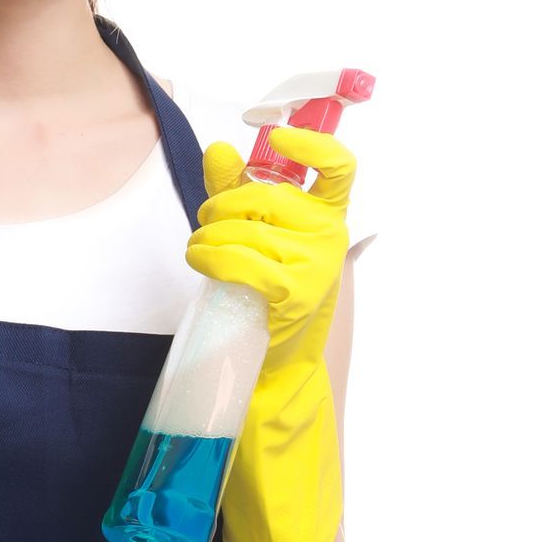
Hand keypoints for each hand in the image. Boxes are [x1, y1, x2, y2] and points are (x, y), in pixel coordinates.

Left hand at [187, 125, 354, 541]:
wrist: (273, 405)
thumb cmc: (257, 330)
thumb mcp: (250, 255)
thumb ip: (238, 198)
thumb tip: (221, 146)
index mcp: (328, 227)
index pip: (338, 166)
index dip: (307, 143)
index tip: (273, 136)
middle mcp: (330, 243)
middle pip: (264, 190)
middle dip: (220, 206)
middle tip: (208, 236)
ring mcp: (316, 270)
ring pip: (244, 223)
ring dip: (208, 238)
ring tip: (205, 264)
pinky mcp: (292, 298)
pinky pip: (241, 256)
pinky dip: (213, 256)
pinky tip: (206, 268)